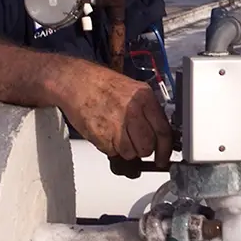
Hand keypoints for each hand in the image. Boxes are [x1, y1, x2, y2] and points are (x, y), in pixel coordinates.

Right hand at [59, 71, 173, 167]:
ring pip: (130, 153)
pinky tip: (107, 133)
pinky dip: (110, 148)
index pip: (163, 131)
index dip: (165, 150)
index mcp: (144, 98)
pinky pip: (112, 152)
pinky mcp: (99, 135)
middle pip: (147, 146)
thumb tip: (158, 134)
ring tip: (118, 134)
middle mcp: (132, 111)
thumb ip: (148, 111)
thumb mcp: (135, 90)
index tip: (163, 158)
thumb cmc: (103, 85)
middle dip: (143, 149)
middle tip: (137, 143)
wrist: (76, 81)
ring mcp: (115, 124)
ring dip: (126, 150)